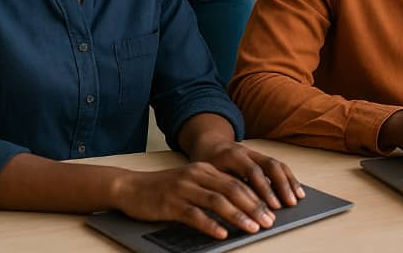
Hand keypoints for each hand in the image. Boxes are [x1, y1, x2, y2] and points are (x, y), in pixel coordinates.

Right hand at [112, 162, 276, 238]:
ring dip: (238, 216)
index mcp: (205, 169)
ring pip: (217, 201)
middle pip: (233, 190)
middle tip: (268, 221)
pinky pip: (194, 215)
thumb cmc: (163, 189)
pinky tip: (221, 234)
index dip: (257, 196)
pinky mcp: (171, 203)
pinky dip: (210, 224)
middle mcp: (197, 175)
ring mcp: (184, 189)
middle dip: (254, 206)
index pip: (238, 182)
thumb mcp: (191, 183)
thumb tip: (241, 205)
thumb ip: (213, 189)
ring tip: (252, 228)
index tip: (272, 210)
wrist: (130, 187)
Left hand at [194, 140, 304, 208]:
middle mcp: (247, 151)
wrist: (209, 144)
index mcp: (232, 155)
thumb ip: (222, 187)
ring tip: (298, 198)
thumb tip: (236, 210)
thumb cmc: (205, 164)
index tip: (273, 206)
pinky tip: (295, 190)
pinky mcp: (261, 156)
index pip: (253, 172)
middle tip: (289, 204)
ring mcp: (256, 153)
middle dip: (281, 186)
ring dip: (289, 182)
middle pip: (269, 166)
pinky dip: (288, 178)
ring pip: (277, 164)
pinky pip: (278, 165)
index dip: (264, 190)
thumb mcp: (207, 175)